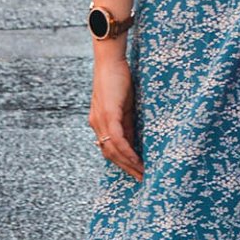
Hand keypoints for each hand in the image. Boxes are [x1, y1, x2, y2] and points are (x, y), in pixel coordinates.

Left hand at [89, 53, 142, 180]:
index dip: (121, 163)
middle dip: (126, 168)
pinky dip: (126, 151)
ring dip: (128, 163)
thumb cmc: (118, 78)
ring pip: (112, 150)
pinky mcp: (108, 114)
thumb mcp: (124, 106)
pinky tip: (136, 159)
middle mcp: (96, 124)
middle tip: (141, 179)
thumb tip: (134, 142)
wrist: (110, 60)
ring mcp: (100, 120)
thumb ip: (127, 124)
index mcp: (99, 122)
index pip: (108, 149)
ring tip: (142, 173)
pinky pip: (116, 139)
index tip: (135, 172)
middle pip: (109, 154)